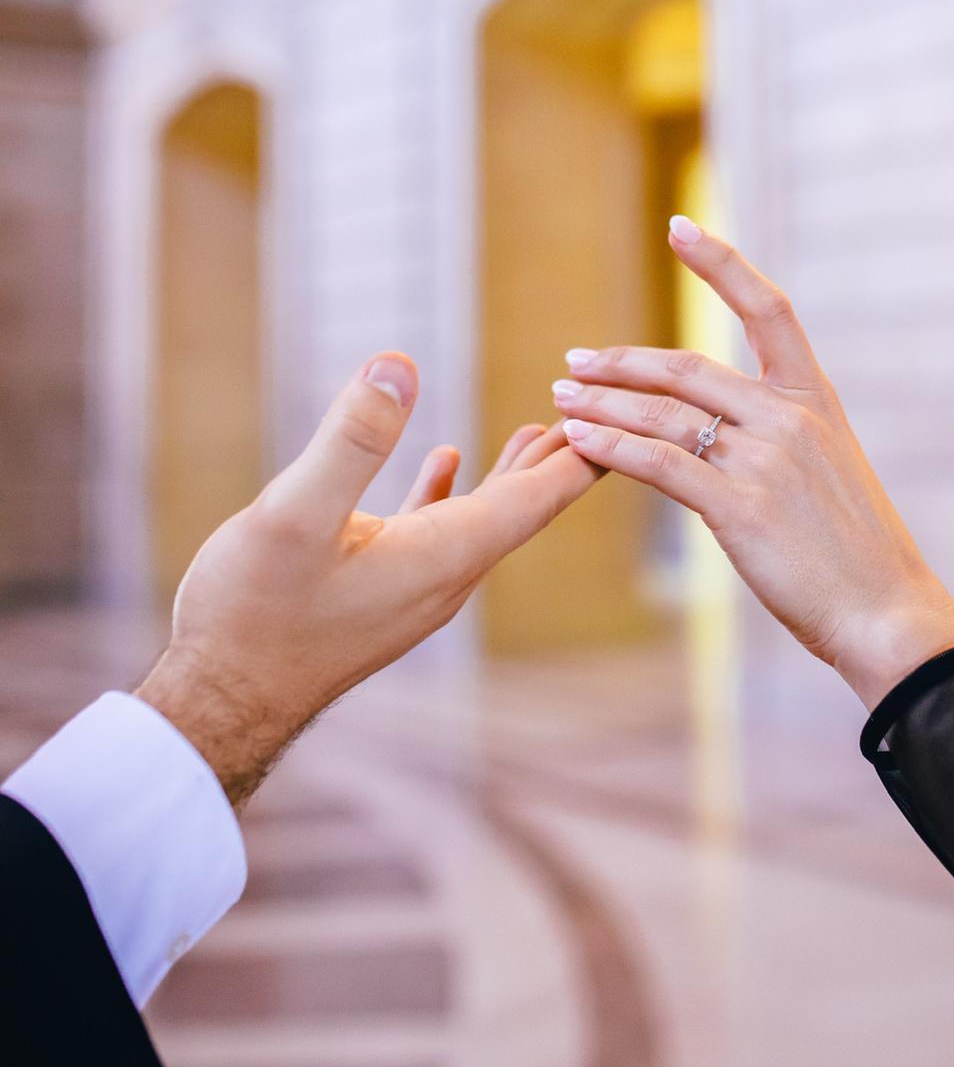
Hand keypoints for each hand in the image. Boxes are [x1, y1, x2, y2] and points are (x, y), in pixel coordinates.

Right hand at [138, 353, 596, 802]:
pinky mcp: (379, 594)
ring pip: (485, 520)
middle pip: (524, 508)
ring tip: (541, 431)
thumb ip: (351, 438)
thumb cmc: (254, 613)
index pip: (537, 498)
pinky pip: (436, 533)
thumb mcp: (296, 512)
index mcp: (444, 554)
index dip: (580, 453)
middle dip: (561, 456)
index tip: (622, 410)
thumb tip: (400, 362)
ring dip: (514, 473)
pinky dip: (452, 492)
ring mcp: (413, 589)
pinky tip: (444, 461)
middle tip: (602, 407)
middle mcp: (444, 577)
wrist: (217, 704)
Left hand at [552, 220, 953, 708]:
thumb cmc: (856, 555)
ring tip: (561, 401)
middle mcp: (789, 418)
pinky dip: (611, 447)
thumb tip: (731, 433)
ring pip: (664, 414)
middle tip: (575, 362)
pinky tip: (578, 440)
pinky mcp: (739, 506)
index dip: (722, 264)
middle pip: (688, 368)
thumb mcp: (831, 473)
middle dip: (622, 363)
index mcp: (815, 400)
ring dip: (603, 405)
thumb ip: (782, 440)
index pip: (768, 308)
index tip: (680, 227)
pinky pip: (659, 463)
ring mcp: (765, 459)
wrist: (887, 613)